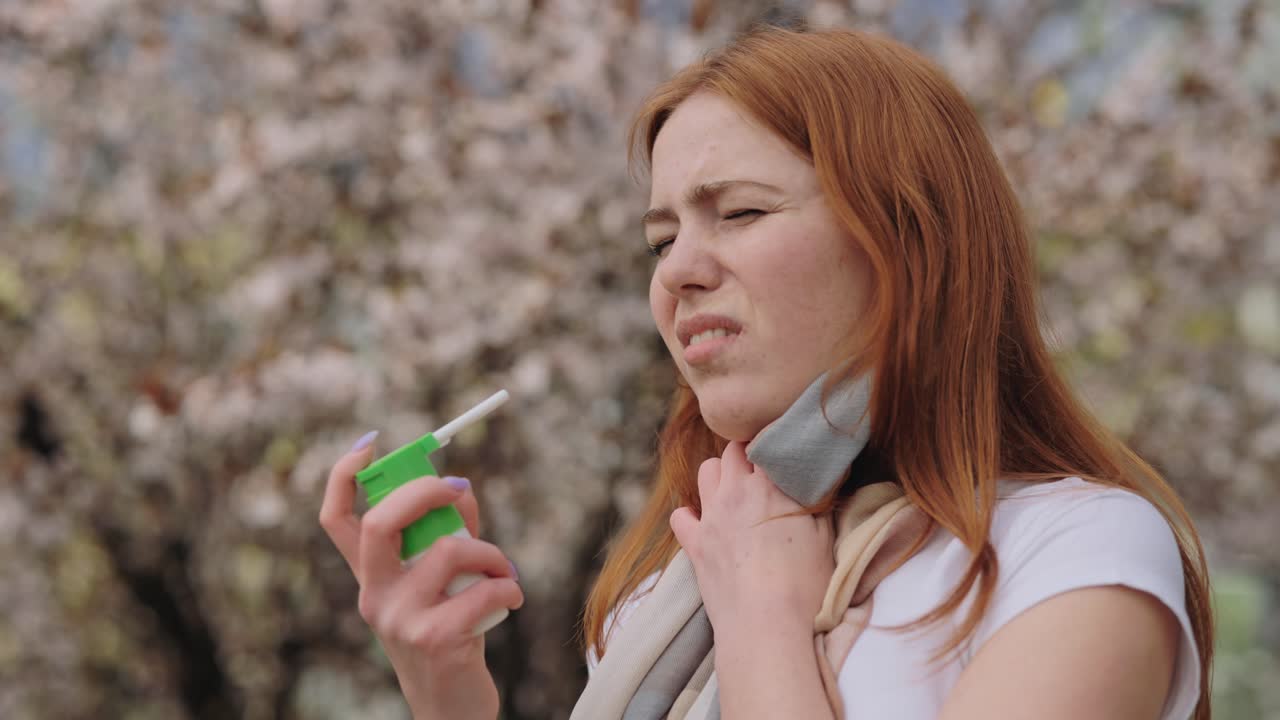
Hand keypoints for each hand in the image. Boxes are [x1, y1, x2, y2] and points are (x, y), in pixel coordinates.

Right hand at [319, 438, 521, 719]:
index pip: (336, 520)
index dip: (342, 476)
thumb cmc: (451, 635)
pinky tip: (512, 599)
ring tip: (503, 569)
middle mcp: (374, 596)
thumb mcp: (443, 583)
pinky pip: (484, 591)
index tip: (369, 445)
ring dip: (490, 551)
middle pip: (380, 523)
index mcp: (371, 577)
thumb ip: (449, 533)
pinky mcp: (434, 640)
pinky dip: (509, 587)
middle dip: (424, 492)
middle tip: (458, 488)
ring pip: (448, 551)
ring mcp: (400, 620)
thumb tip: (461, 486)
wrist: (451, 707)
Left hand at [669, 441, 832, 634]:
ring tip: (738, 494)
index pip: (767, 443)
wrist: (766, 626)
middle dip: (748, 455)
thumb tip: (827, 477)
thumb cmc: (805, 585)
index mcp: (770, 485)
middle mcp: (735, 492)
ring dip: (720, 476)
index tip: (788, 456)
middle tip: (765, 475)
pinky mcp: (694, 545)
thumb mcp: (826, 537)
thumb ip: (821, 501)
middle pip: (733, 451)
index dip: (777, 446)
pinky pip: (681, 516)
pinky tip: (706, 524)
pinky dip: (690, 515)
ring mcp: (711, 517)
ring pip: (706, 471)